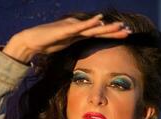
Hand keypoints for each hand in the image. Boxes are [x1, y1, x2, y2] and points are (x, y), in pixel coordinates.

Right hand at [3, 14, 130, 62]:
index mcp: (79, 35)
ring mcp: (72, 28)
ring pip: (93, 28)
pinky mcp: (65, 29)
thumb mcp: (64, 46)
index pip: (98, 35)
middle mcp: (78, 30)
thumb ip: (73, 47)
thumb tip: (81, 56)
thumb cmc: (46, 44)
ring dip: (107, 27)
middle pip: (99, 31)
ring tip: (120, 26)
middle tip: (129, 32)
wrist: (31, 41)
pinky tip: (100, 20)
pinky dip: (90, 23)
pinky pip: (79, 26)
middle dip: (114, 31)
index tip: (124, 36)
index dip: (111, 36)